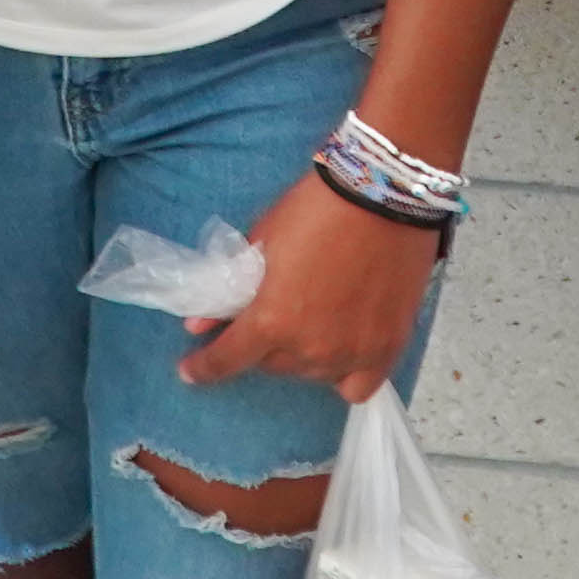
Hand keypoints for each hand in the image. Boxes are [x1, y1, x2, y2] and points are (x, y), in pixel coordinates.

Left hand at [180, 174, 442, 402]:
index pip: (226, 361)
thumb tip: (197, 323)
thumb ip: (231, 285)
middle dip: (263, 343)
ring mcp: (351, 354)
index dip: (204, 367)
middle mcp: (309, 349)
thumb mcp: (262, 239)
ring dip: (301, 354)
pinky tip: (340, 351)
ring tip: (311, 320)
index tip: (190, 371)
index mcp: (271, 321)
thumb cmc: (315, 208)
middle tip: (271, 314)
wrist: (381, 193)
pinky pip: (357, 385)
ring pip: (312, 374)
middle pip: (272, 364)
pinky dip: (343, 373)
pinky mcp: (388, 349)